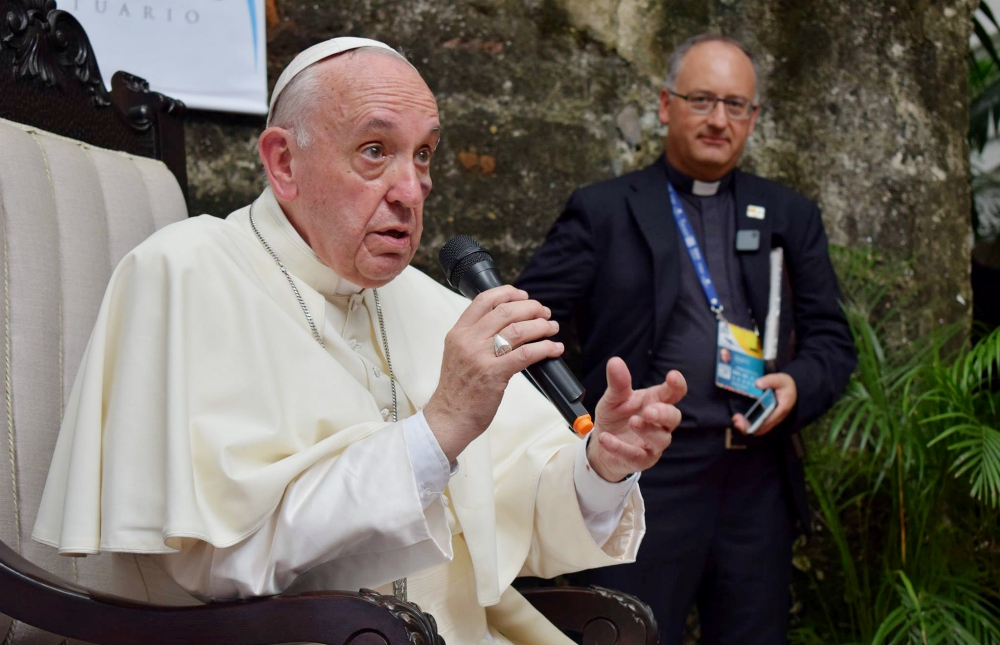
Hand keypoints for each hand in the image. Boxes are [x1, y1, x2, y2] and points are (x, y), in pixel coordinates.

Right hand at [424, 286, 563, 461]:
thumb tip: (508, 323)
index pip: (484, 300)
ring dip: (541, 326)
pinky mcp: (494, 374)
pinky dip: (545, 348)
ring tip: (552, 328)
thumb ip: (476, 337)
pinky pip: (526, 353)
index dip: (508, 293)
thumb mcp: (458, 354)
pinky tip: (554, 348)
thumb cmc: (457, 389)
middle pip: (506, 311)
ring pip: (518, 330)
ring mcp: (480, 357)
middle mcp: (468, 340)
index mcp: (458, 332)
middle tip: (544, 313)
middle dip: (531, 308)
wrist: (449, 417)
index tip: (524, 296)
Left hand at [586, 358, 686, 481]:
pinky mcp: (642, 459)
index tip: (673, 377)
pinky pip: (636, 456)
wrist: (601, 445)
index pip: (673, 393)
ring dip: (648, 430)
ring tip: (633, 422)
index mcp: (655, 402)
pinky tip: (606, 439)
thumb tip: (615, 362)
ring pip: (661, 439)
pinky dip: (620, 447)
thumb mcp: (613, 398)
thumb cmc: (615, 418)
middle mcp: (658, 423)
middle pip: (673, 417)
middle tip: (649, 411)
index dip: (677, 385)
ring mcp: (653, 443)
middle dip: (664, 413)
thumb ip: (617, 383)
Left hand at [731, 372, 796, 435]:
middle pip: (762, 429)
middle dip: (747, 427)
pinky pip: (759, 427)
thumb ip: (770, 380)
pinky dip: (749, 425)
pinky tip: (740, 419)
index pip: (768, 420)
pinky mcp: (768, 419)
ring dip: (746, 427)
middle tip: (735, 419)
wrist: (792, 390)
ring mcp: (772, 420)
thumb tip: (757, 384)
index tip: (742, 418)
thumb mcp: (780, 379)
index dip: (755, 422)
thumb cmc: (786, 385)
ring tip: (735, 420)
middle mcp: (777, 418)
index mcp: (781, 409)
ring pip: (759, 430)